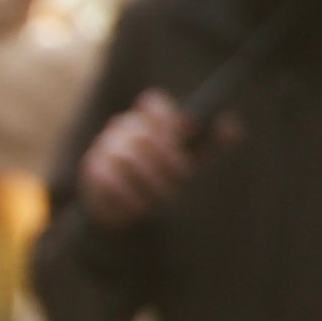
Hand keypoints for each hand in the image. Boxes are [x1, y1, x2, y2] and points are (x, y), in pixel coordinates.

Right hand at [72, 88, 205, 228]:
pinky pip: (110, 180)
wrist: (130, 215)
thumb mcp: (196, 162)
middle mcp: (123, 128)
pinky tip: (142, 208)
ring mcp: (104, 149)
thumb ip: (214, 143)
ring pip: (127, 156)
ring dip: (150, 181)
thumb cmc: (167, 183)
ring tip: (164, 198)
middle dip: (168, 160)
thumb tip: (229, 123)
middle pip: (144, 134)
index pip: (155, 105)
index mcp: (149, 120)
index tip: (189, 136)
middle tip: (182, 179)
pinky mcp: (93, 173)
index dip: (172, 120)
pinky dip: (130, 196)